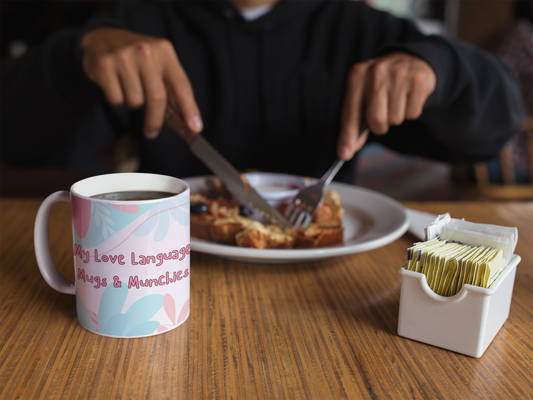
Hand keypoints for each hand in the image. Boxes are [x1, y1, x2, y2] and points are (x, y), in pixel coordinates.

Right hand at [81, 27, 202, 138]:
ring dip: (133, 104)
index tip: (195, 127)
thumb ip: (171, 91)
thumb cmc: (137, 60)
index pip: (181, 85)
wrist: (101, 39)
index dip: (189, 108)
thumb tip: (186, 123)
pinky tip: (116, 85)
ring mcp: (124, 56)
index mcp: (164, 51)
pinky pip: (116, 99)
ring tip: (129, 88)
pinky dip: (118, 100)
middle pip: (157, 98)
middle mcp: (146, 51)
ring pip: (135, 101)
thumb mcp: (158, 66)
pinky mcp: (104, 65)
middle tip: (152, 132)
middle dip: (155, 120)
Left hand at [338, 52, 435, 159]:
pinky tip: (408, 97)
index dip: (348, 136)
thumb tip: (346, 151)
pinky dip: (410, 112)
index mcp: (357, 76)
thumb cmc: (381, 85)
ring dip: (396, 118)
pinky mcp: (417, 79)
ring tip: (396, 101)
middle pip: (376, 119)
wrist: (409, 61)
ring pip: (395, 119)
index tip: (345, 153)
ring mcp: (398, 74)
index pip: (351, 113)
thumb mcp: (363, 96)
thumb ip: (353, 124)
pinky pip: (412, 113)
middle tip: (383, 115)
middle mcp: (376, 72)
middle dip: (380, 126)